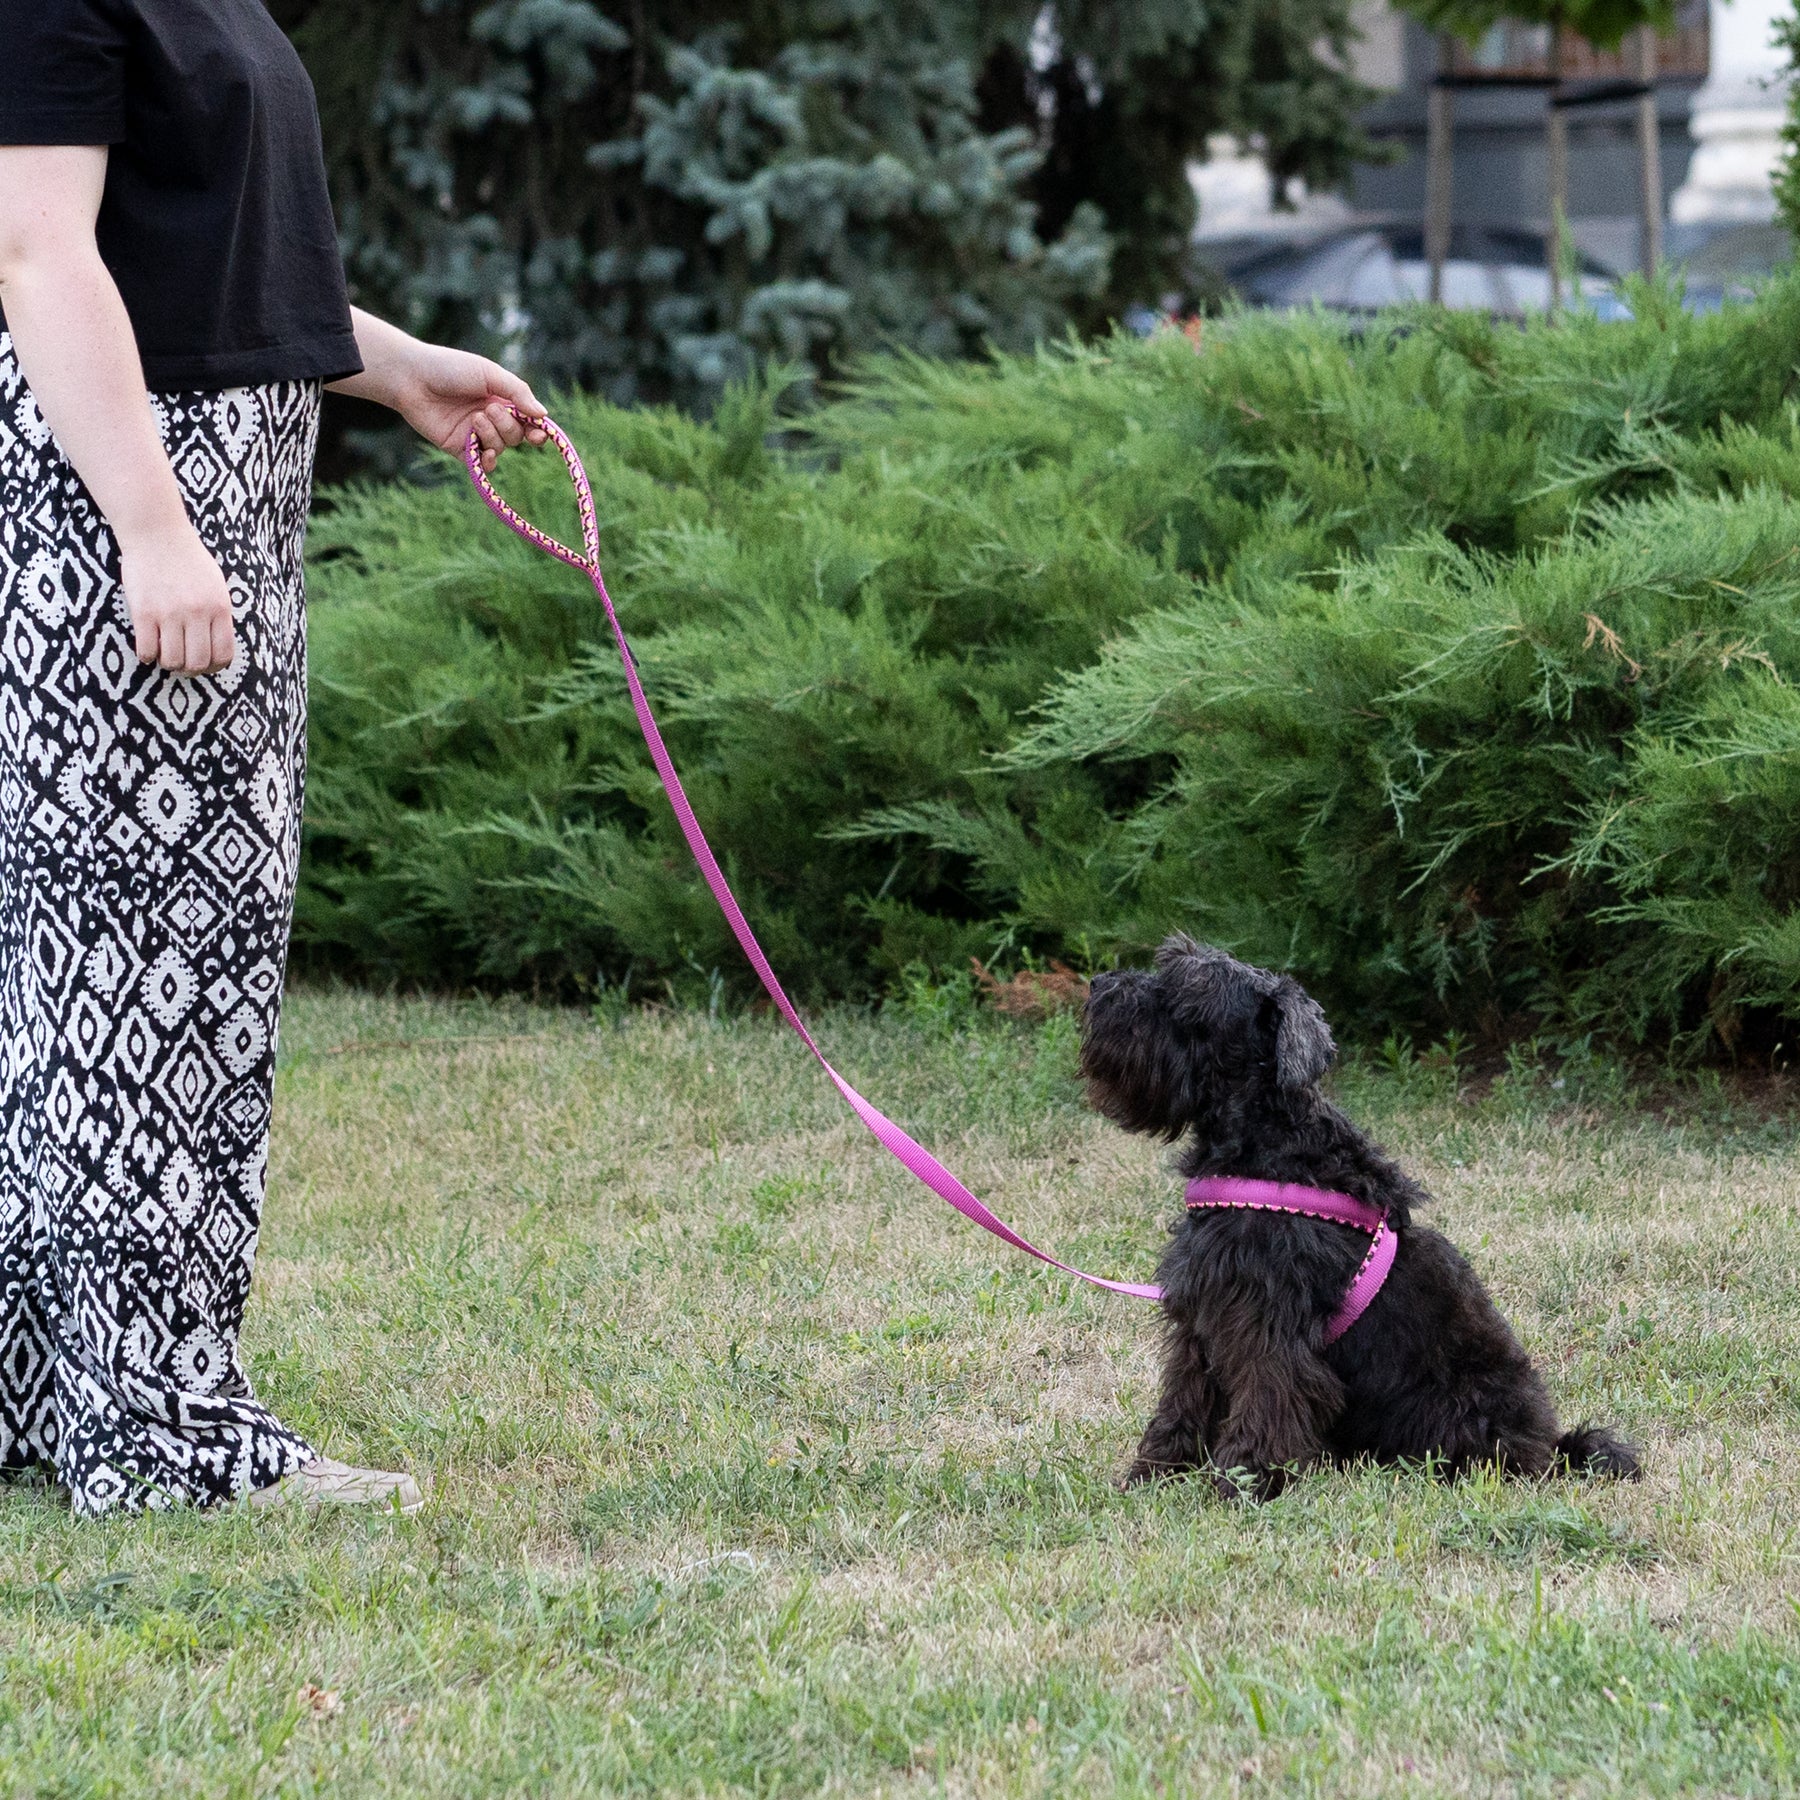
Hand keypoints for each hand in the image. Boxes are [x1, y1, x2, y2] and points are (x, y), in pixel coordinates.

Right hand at [119, 523, 234, 673]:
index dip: (214, 667)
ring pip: (172, 660)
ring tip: (164, 654)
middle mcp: (197, 613)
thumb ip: (218, 613)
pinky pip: (147, 650)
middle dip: (191, 670)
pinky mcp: (144, 611)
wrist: (157, 532)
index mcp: (219, 608)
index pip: (223, 654)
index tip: (205, 666)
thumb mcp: (216, 584)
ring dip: (168, 664)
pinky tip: (147, 647)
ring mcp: (170, 613)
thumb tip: (217, 645)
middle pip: (198, 662)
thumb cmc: (187, 558)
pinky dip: (147, 656)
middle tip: (182, 665)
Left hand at [389, 342, 548, 471]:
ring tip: (474, 418)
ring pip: (501, 447)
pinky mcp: (459, 448)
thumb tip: (543, 416)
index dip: (536, 429)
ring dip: (492, 434)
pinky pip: (482, 463)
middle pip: (516, 436)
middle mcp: (491, 418)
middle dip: (508, 426)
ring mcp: (475, 434)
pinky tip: (487, 453)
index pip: (527, 420)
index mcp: (501, 399)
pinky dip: (488, 461)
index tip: (538, 433)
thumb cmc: (450, 368)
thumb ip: (518, 393)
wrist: (412, 378)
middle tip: (489, 409)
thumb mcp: (489, 373)